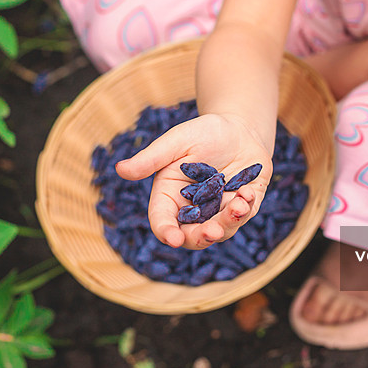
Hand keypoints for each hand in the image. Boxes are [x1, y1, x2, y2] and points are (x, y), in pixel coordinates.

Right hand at [115, 113, 271, 249]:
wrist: (239, 129)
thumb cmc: (202, 132)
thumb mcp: (176, 142)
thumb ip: (151, 158)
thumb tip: (120, 169)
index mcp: (170, 196)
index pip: (162, 221)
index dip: (166, 232)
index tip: (173, 238)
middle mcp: (192, 209)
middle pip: (191, 236)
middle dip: (202, 236)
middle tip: (213, 231)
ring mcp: (218, 212)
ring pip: (220, 231)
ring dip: (228, 222)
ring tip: (238, 203)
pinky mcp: (240, 208)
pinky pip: (243, 217)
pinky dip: (245, 209)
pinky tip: (247, 193)